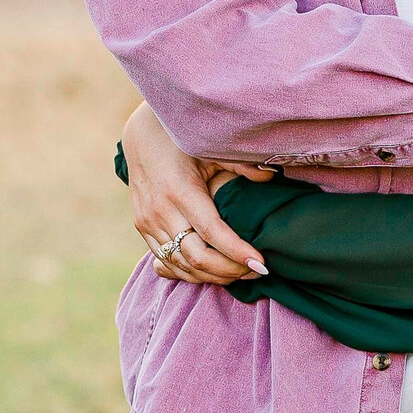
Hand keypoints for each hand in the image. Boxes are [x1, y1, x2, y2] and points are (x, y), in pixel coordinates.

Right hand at [121, 101, 271, 283]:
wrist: (142, 135)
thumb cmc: (183, 141)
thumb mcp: (210, 147)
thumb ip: (240, 164)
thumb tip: (270, 176)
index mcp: (180, 190)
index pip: (212, 232)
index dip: (237, 252)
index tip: (262, 263)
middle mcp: (160, 210)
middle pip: (196, 257)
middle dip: (230, 271)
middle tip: (258, 271)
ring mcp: (148, 221)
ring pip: (181, 265)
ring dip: (213, 276)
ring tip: (242, 273)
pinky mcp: (142, 227)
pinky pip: (166, 262)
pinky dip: (192, 272)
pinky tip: (215, 272)